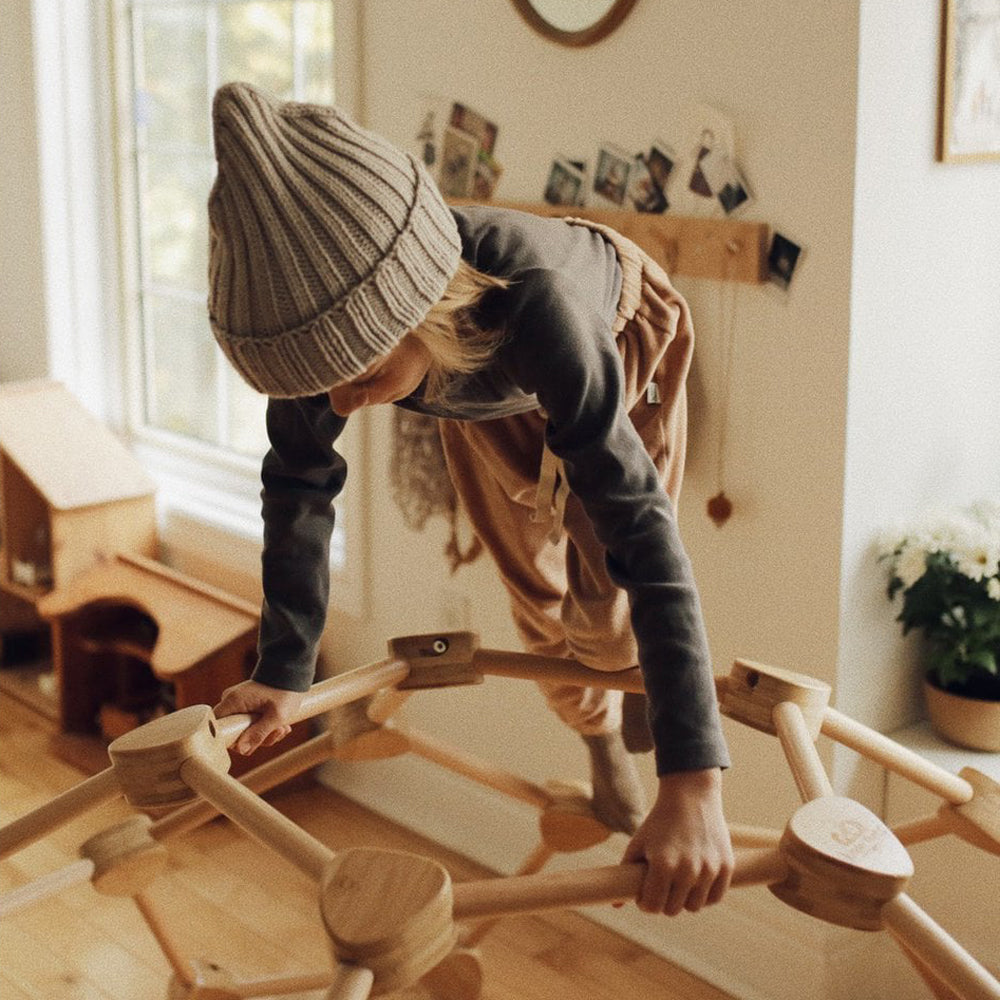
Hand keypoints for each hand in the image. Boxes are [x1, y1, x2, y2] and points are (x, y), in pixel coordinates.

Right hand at [213, 680, 304, 755]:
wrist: (292, 673)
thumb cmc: (285, 690)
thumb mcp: (276, 716)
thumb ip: (258, 734)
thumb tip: (241, 750)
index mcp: (232, 701)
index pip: (218, 728)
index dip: (233, 741)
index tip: (252, 743)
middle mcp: (231, 701)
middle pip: (234, 732)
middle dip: (257, 738)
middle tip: (277, 732)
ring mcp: (238, 703)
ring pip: (245, 730)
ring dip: (265, 734)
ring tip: (283, 728)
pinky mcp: (246, 705)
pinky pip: (250, 724)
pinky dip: (265, 727)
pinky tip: (281, 726)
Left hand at [622, 767, 732, 914]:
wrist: (691, 796)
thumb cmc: (660, 820)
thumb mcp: (638, 842)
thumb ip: (626, 872)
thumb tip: (615, 906)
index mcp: (663, 865)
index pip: (652, 906)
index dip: (645, 904)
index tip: (644, 895)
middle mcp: (687, 870)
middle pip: (672, 910)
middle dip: (663, 902)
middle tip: (661, 887)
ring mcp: (709, 869)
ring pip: (694, 907)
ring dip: (684, 900)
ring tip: (678, 884)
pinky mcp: (726, 866)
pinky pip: (714, 897)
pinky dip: (704, 896)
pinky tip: (695, 884)